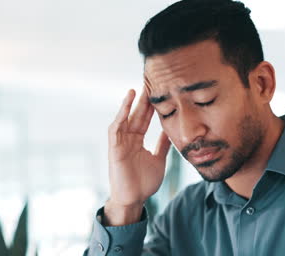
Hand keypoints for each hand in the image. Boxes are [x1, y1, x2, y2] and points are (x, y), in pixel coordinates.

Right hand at [104, 87, 170, 225]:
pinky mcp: (114, 149)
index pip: (145, 119)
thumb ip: (163, 145)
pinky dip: (120, 117)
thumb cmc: (144, 183)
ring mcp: (120, 143)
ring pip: (125, 119)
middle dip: (143, 101)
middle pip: (136, 116)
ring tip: (136, 90)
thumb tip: (170, 131)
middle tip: (150, 84)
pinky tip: (126, 106)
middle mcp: (128, 139)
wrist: (134, 200)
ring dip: (129, 105)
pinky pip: (115, 130)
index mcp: (137, 141)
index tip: (159, 92)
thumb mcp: (159, 159)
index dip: (151, 106)